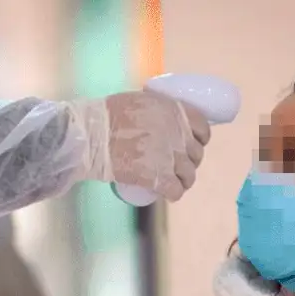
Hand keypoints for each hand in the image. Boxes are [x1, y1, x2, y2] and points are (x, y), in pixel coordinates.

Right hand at [68, 90, 210, 200]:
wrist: (91, 135)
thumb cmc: (106, 115)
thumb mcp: (139, 101)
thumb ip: (157, 109)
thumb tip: (161, 117)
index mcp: (176, 111)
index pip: (203, 129)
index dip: (199, 140)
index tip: (190, 145)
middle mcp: (178, 133)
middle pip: (196, 155)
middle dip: (189, 162)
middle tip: (175, 166)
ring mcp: (171, 157)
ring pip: (189, 175)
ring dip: (183, 180)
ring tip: (172, 183)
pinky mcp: (160, 177)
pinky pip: (176, 191)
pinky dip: (173, 194)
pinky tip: (168, 194)